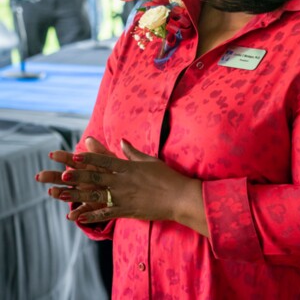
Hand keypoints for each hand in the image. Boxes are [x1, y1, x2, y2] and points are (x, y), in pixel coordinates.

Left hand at [37, 137, 197, 225]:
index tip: (74, 155)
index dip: (88, 158)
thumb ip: (132, 152)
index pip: (104, 160)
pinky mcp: (126, 211)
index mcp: (127, 167)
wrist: (178, 197)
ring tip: (61, 195)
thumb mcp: (149, 160)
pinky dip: (90, 216)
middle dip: (78, 175)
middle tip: (62, 173)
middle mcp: (122, 181)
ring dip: (77, 195)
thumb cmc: (166, 176)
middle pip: (96, 177)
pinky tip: (78, 217)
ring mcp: (123, 197)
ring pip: (96, 195)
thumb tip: (122, 141)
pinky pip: (105, 214)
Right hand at [37, 137, 115, 220]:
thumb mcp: (109, 159)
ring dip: (60, 193)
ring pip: (69, 194)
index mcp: (85, 167)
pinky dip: (77, 214)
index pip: (71, 160)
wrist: (125, 187)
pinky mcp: (91, 206)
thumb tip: (89, 139)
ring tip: (53, 192)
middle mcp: (80, 180)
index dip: (62, 157)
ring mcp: (83, 193)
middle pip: (63, 178)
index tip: (52, 154)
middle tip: (40, 176)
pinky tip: (71, 216)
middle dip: (52, 177)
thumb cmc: (115, 170)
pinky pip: (83, 211)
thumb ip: (99, 151)